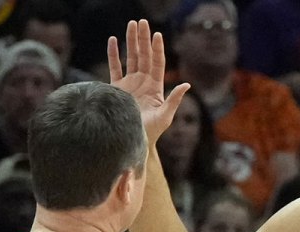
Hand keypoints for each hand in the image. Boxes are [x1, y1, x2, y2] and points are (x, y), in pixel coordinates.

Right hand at [107, 20, 189, 143]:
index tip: (157, 34)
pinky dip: (113, 54)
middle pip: (143, 55)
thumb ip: (174, 100)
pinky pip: (114, 67)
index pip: (157, 63)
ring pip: (130, 57)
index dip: (157, 49)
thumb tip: (187, 85)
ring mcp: (130, 84)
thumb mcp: (165, 116)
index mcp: (155, 87)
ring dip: (130, 41)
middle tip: (142, 22)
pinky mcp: (116, 89)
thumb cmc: (151, 133)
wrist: (133, 142)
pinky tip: (112, 40)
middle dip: (143, 39)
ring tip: (131, 24)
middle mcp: (143, 82)